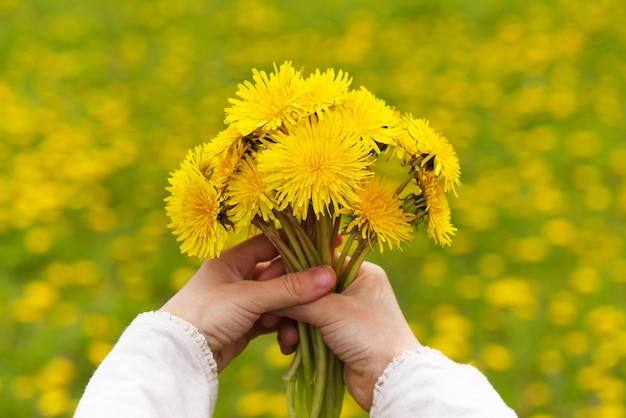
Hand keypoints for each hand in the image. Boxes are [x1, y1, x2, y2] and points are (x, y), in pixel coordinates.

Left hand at [160, 234, 335, 371]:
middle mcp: (237, 276)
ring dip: (291, 311)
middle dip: (297, 287)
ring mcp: (242, 300)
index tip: (332, 244)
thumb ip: (290, 287)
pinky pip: (273, 318)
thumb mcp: (249, 297)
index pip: (274, 242)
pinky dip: (283, 326)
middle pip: (280, 272)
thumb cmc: (207, 314)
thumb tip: (329, 274)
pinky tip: (288, 338)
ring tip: (292, 325)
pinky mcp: (245, 323)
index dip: (302, 243)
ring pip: (279, 298)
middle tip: (320, 294)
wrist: (179, 356)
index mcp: (232, 258)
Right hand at [282, 261, 419, 410]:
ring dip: (292, 324)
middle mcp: (354, 289)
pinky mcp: (339, 337)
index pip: (319, 260)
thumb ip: (298, 299)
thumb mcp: (330, 310)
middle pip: (310, 288)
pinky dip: (299, 337)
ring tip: (287, 338)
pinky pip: (310, 330)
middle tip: (271, 314)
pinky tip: (291, 347)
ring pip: (307, 311)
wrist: (388, 379)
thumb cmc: (367, 333)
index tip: (269, 277)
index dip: (293, 269)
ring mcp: (346, 314)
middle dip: (290, 304)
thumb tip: (270, 293)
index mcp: (360, 272)